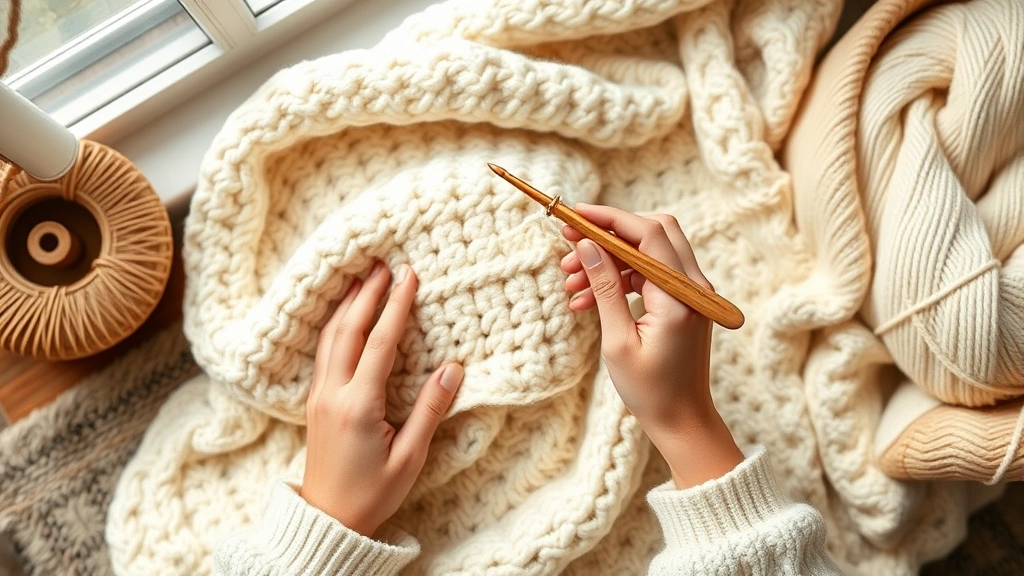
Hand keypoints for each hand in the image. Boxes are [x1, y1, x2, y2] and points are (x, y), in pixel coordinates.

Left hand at [300, 261, 463, 536]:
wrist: (328, 520)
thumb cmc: (373, 494)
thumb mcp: (410, 456)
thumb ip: (430, 409)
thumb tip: (454, 368)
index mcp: (358, 405)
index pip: (378, 343)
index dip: (395, 307)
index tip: (408, 276)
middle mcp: (332, 394)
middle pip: (347, 330)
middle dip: (366, 294)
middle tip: (382, 264)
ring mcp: (319, 396)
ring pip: (329, 338)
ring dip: (346, 305)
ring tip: (361, 278)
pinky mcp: (314, 402)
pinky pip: (323, 352)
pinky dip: (335, 326)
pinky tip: (344, 316)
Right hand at [560, 204, 742, 487]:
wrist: (682, 421)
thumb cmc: (650, 390)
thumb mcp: (618, 340)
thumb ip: (605, 289)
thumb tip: (586, 246)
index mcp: (679, 296)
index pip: (647, 234)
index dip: (609, 218)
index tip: (573, 216)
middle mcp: (693, 287)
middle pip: (653, 232)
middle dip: (609, 232)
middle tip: (569, 244)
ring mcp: (691, 293)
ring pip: (648, 252)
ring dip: (608, 259)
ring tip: (570, 282)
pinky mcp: (682, 302)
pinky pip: (648, 274)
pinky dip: (618, 278)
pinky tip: (586, 298)